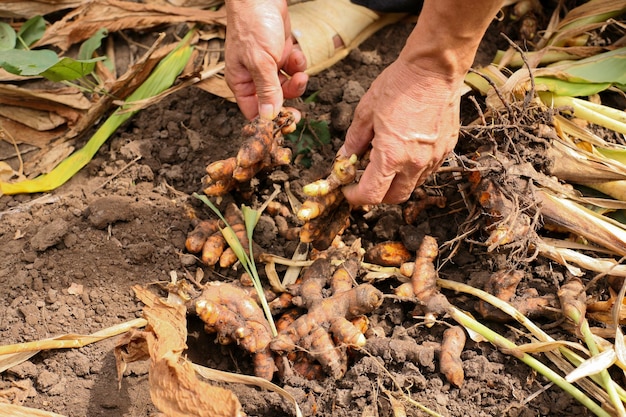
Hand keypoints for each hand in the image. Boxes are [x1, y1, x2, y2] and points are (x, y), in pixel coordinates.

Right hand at [225, 0, 307, 119]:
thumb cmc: (253, 25)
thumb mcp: (261, 62)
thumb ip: (267, 90)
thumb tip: (268, 117)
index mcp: (241, 81)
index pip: (253, 111)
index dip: (269, 120)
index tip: (285, 124)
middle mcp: (253, 76)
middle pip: (273, 101)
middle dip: (287, 100)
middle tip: (298, 109)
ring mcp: (268, 65)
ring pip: (286, 86)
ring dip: (295, 82)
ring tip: (298, 72)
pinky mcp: (281, 54)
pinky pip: (293, 69)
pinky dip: (297, 64)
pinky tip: (295, 53)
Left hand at [340, 59, 461, 205]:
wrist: (434, 69)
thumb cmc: (399, 86)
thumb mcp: (366, 112)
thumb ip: (355, 139)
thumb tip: (345, 156)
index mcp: (391, 156)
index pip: (371, 194)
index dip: (355, 196)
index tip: (348, 189)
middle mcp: (415, 163)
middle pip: (395, 197)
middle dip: (378, 195)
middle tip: (365, 181)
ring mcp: (434, 157)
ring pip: (413, 184)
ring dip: (397, 182)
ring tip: (386, 162)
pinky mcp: (446, 148)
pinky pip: (428, 169)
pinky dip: (414, 168)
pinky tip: (406, 150)